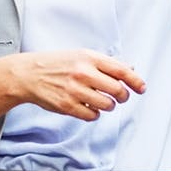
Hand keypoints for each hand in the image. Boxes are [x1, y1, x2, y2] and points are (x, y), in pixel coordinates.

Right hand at [0, 49, 145, 123]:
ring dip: (108, 105)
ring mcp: (75, 90)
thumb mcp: (80, 55)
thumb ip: (105, 63)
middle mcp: (83, 73)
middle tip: (118, 96)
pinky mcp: (68, 106)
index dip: (135, 81)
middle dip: (121, 96)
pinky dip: (94, 113)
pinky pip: (93, 116)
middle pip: (118, 91)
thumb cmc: (57, 63)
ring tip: (99, 100)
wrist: (29, 74)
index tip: (141, 88)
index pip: (121, 70)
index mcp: (88, 57)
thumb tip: (129, 69)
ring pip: (107, 105)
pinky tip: (87, 106)